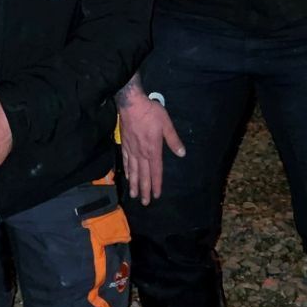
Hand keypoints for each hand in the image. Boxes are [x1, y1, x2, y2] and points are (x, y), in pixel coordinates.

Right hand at [117, 79, 183, 205]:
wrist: (131, 104)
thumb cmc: (150, 112)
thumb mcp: (166, 124)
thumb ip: (173, 139)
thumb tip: (182, 153)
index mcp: (153, 150)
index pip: (156, 171)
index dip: (156, 184)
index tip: (156, 195)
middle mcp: (141, 153)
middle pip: (143, 175)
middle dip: (145, 190)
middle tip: (145, 202)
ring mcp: (131, 150)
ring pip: (133, 171)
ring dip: (134, 184)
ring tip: (134, 195)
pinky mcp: (125, 144)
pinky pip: (126, 161)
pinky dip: (127, 171)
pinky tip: (128, 177)